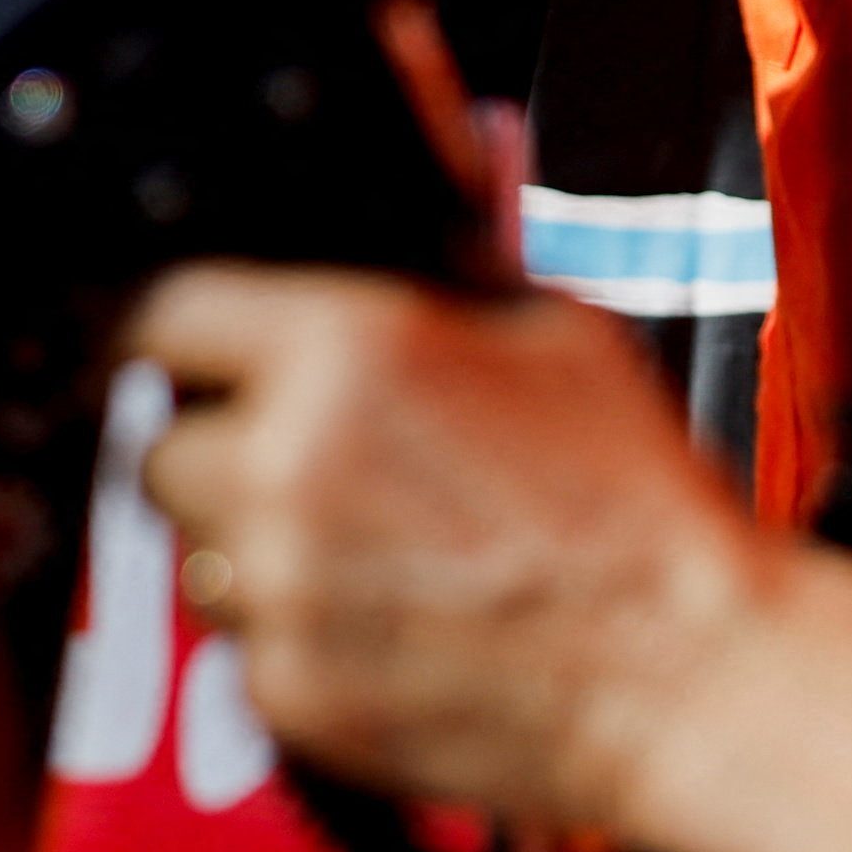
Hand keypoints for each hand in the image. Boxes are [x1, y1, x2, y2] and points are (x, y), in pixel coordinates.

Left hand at [122, 263, 772, 840]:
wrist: (693, 676)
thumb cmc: (637, 501)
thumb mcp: (549, 330)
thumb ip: (439, 256)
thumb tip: (399, 160)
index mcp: (337, 351)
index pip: (158, 316)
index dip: (176, 339)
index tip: (193, 359)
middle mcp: (283, 465)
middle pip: (159, 447)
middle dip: (218, 456)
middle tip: (306, 472)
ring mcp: (280, 587)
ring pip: (193, 555)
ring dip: (249, 553)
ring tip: (366, 558)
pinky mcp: (290, 691)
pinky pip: (241, 651)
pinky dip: (293, 643)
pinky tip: (387, 630)